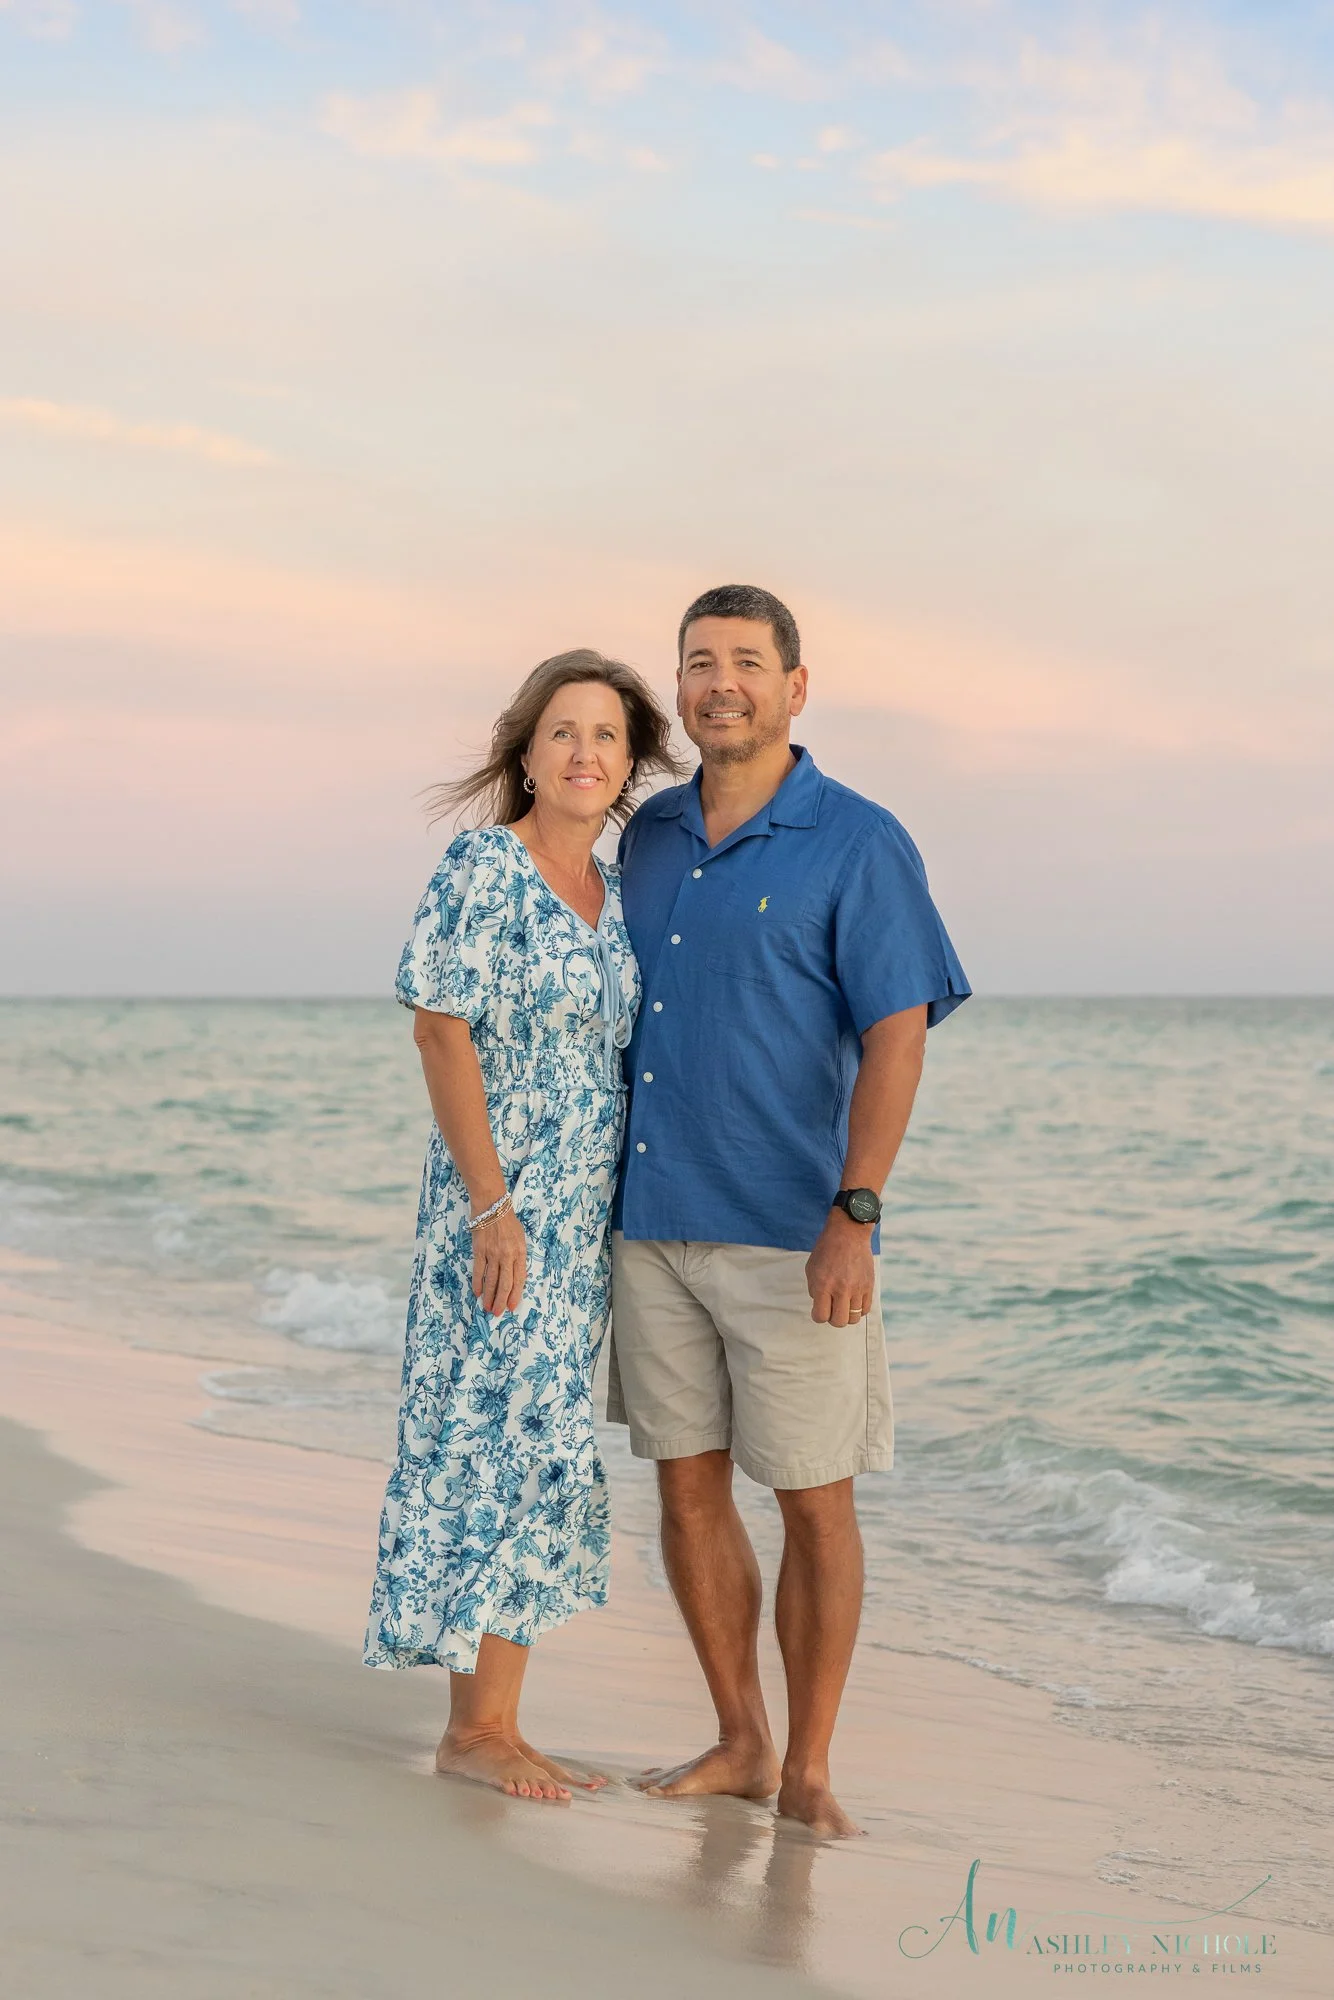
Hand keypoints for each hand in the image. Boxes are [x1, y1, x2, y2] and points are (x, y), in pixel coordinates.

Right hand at [471, 1204, 526, 1315]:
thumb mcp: (520, 1238)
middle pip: (505, 1283)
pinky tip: (477, 1293)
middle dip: (501, 1301)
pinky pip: (478, 1271)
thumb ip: (518, 1256)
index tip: (511, 1307)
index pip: (519, 1279)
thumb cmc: (508, 1221)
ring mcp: (492, 1253)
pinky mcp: (479, 1250)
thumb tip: (515, 1275)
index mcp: (520, 1252)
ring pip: (491, 1280)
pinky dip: (477, 1283)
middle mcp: (507, 1255)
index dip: (515, 1295)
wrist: (492, 1205)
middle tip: (497, 1313)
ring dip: (489, 1296)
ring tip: (487, 1308)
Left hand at [805, 1211, 875, 1326]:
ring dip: (846, 1314)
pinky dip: (858, 1309)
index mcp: (823, 1284)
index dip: (818, 1316)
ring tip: (843, 1304)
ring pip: (854, 1318)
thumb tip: (820, 1306)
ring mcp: (857, 1288)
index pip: (821, 1316)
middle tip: (831, 1308)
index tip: (819, 1310)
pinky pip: (865, 1309)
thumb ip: (814, 1289)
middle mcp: (841, 1289)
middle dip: (833, 1318)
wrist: (848, 1233)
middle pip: (839, 1322)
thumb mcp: (811, 1268)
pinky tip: (853, 1300)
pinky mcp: (869, 1285)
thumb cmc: (827, 1249)